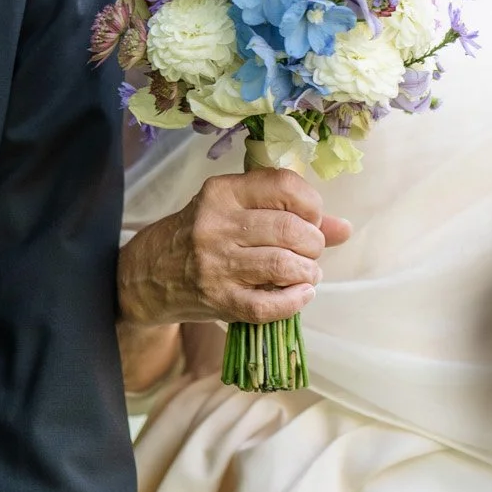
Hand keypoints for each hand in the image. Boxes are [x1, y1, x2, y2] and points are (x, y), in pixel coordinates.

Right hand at [119, 170, 351, 331]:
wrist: (147, 275)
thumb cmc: (198, 236)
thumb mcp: (234, 212)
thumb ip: (288, 214)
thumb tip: (344, 228)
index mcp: (223, 192)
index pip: (284, 185)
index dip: (311, 204)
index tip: (311, 218)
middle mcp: (217, 224)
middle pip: (290, 229)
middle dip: (314, 243)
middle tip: (311, 251)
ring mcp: (216, 264)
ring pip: (283, 265)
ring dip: (308, 272)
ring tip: (307, 274)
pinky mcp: (218, 299)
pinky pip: (268, 305)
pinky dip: (295, 301)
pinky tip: (300, 295)